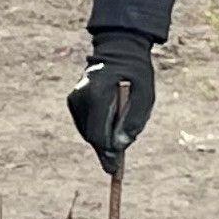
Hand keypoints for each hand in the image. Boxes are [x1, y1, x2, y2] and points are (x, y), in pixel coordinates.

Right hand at [67, 32, 158, 171]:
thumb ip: (134, 120)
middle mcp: (81, 96)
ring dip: (102, 140)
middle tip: (115, 166)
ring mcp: (74, 98)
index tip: (114, 168)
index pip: (97, 132)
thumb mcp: (145, 94)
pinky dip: (96, 131)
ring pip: (86, 131)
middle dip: (104, 150)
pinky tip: (109, 128)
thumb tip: (121, 146)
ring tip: (117, 140)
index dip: (107, 152)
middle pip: (90, 135)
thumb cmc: (136, 72)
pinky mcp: (73, 101)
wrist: (118, 49)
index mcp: (97, 93)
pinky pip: (85, 124)